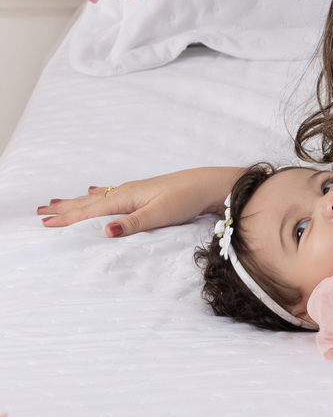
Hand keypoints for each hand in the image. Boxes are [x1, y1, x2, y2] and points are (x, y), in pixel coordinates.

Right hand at [36, 168, 244, 238]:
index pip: (89, 210)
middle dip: (65, 208)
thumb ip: (132, 224)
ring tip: (58, 202)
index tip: (45, 222)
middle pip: (88, 202)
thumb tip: (104, 231)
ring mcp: (134, 191)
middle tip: (40, 211)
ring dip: (76, 202)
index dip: (67, 218)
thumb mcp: (159, 215)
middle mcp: (126, 191)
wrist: (209, 185)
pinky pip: (111, 194)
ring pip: (97, 198)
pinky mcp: (143, 192)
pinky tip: (94, 191)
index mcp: (125, 197)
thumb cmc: (186, 199)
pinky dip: (97, 195)